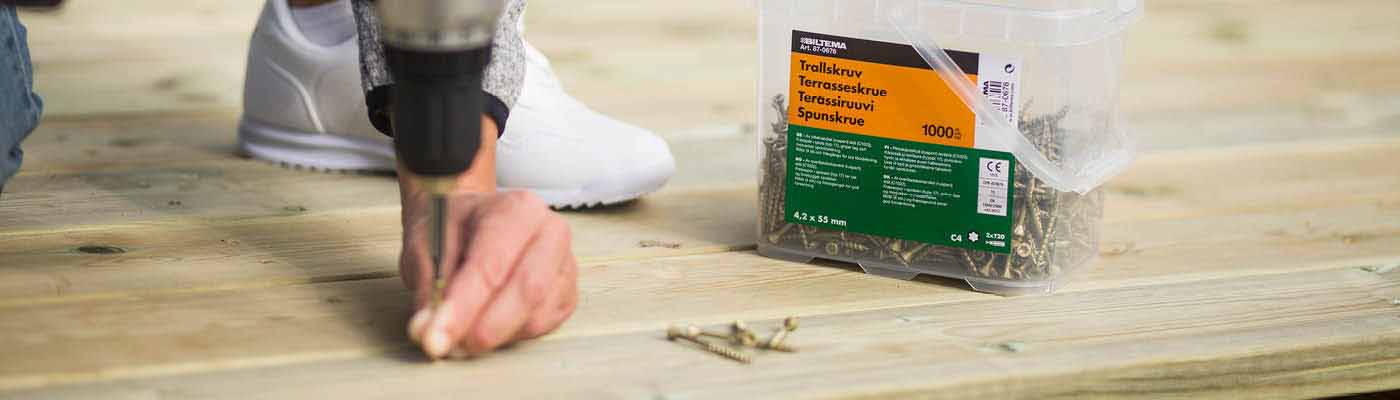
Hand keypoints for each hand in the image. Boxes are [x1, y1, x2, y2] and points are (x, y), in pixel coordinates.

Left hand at [400, 189, 578, 358]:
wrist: (471, 223)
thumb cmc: (452, 229)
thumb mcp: (425, 245)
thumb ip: (429, 286)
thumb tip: (429, 331)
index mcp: (518, 209)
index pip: (492, 263)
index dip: (463, 304)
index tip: (435, 336)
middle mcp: (551, 233)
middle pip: (528, 290)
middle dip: (485, 327)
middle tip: (448, 346)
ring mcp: (565, 265)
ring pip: (536, 315)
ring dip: (494, 334)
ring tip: (460, 330)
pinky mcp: (566, 294)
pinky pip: (542, 326)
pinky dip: (510, 335)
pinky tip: (488, 321)